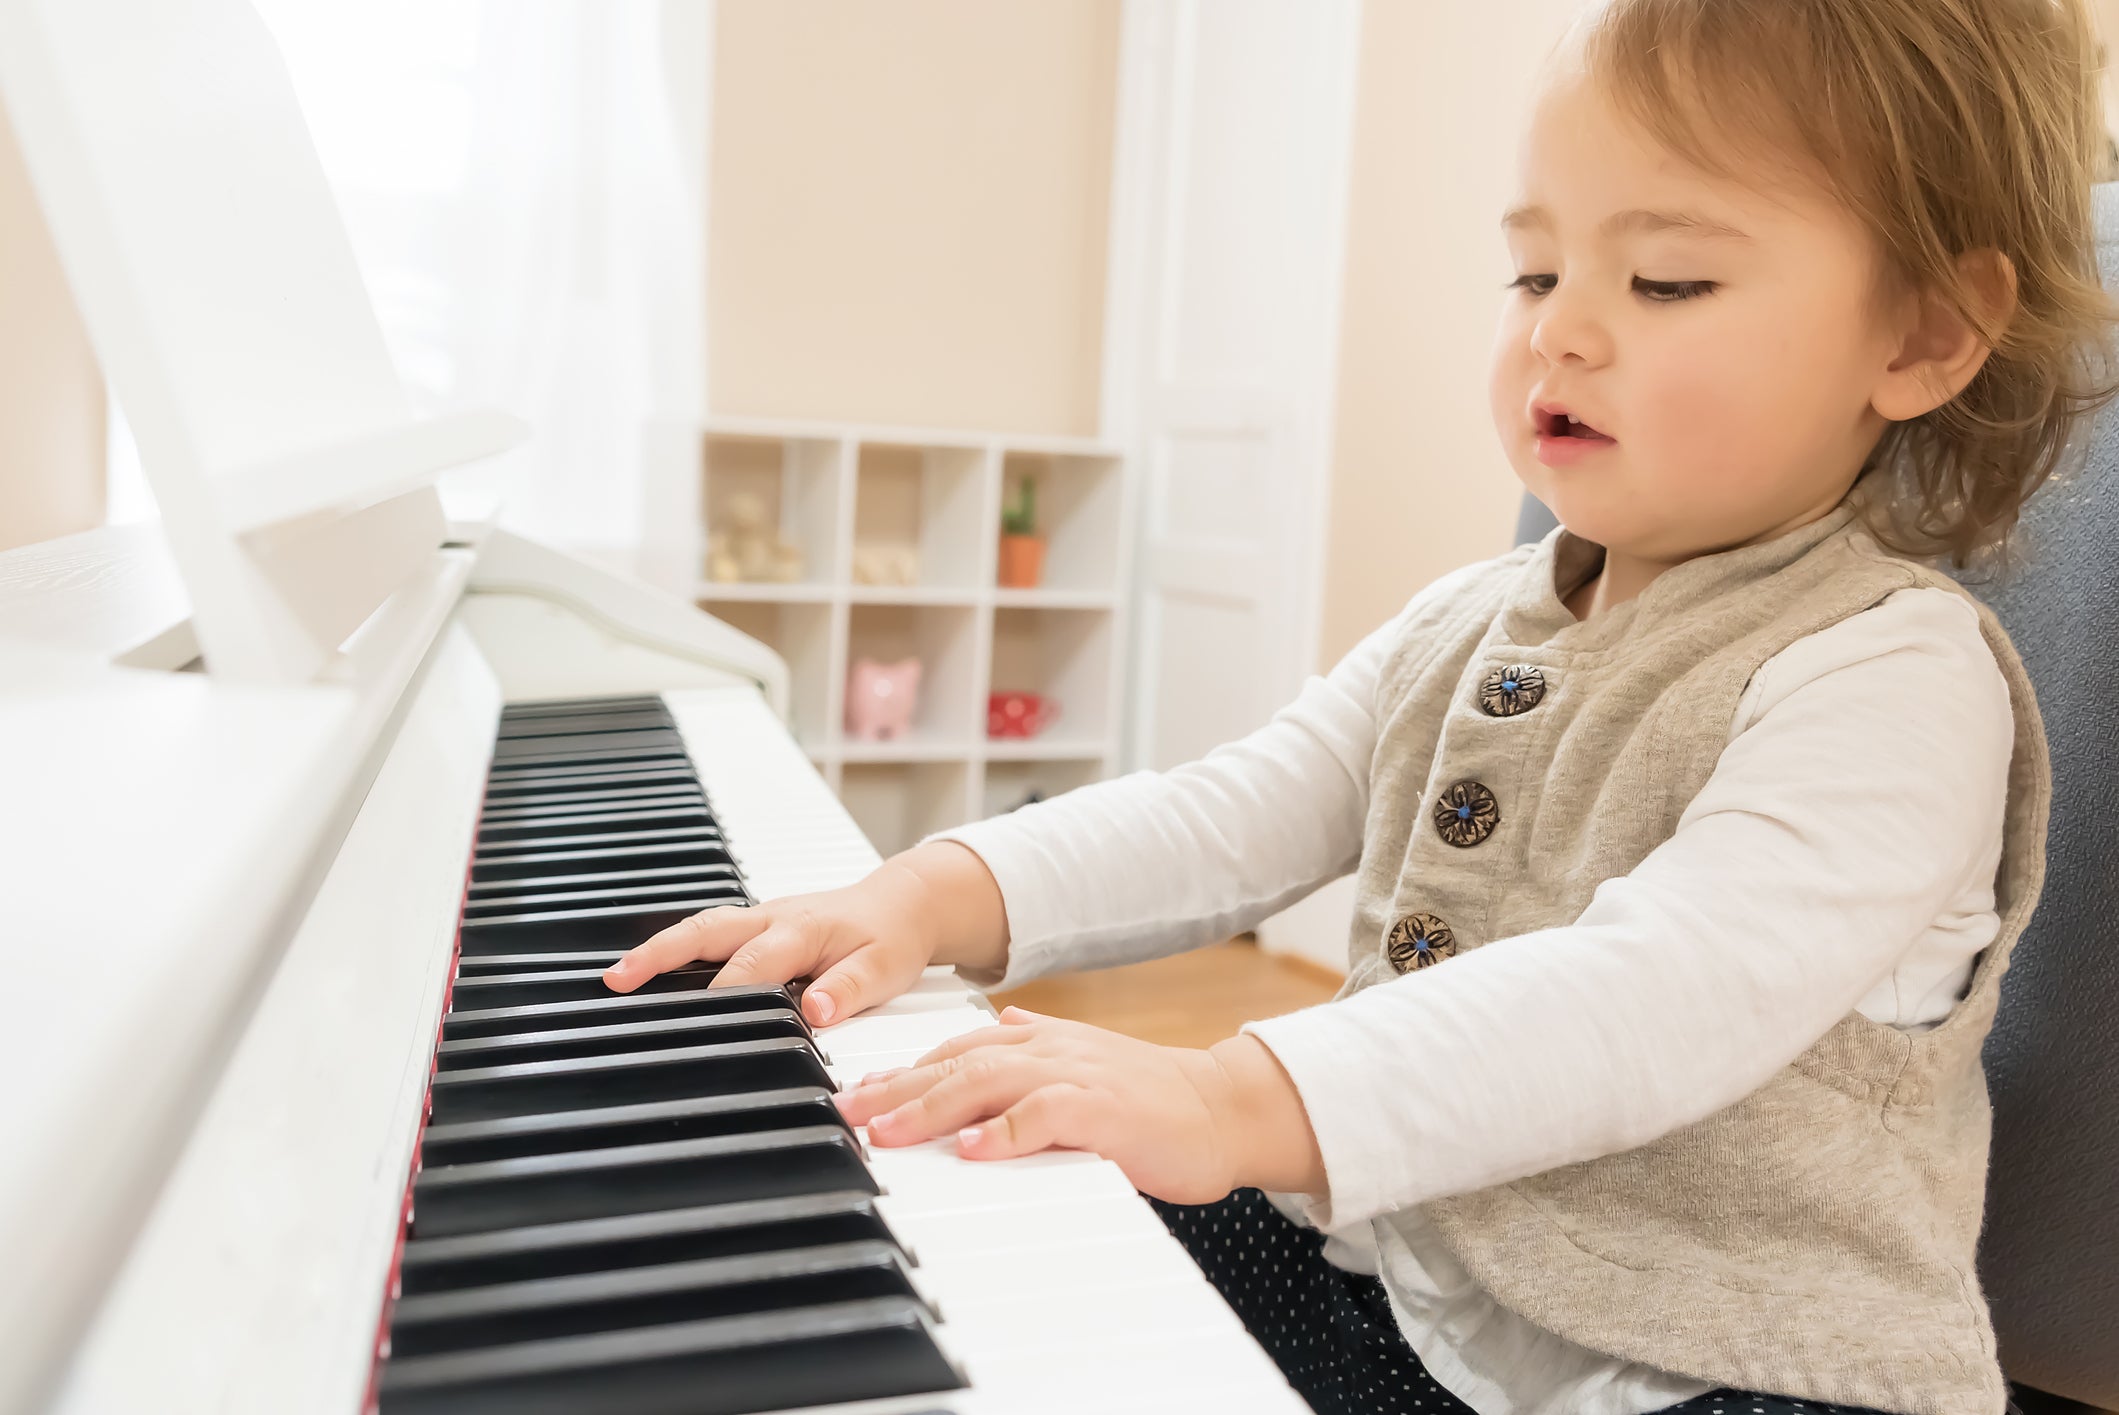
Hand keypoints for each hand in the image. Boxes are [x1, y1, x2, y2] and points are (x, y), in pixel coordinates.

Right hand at [602, 841, 1008, 1027]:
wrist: (904, 903)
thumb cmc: (891, 938)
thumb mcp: (884, 969)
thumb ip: (848, 990)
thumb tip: (815, 1011)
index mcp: (799, 932)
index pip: (750, 969)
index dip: (723, 997)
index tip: (693, 1025)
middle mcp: (771, 919)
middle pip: (705, 933)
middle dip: (660, 955)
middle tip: (617, 982)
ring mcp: (760, 919)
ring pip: (700, 928)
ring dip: (658, 949)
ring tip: (617, 977)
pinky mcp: (756, 925)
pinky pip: (709, 933)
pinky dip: (676, 947)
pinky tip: (649, 970)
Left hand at [834, 1006, 1326, 1202]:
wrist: (1222, 1108)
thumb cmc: (1150, 1098)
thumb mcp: (1083, 1062)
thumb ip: (1039, 1043)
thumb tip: (1002, 1019)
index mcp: (1037, 1041)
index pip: (953, 1048)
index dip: (899, 1068)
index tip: (851, 1091)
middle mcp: (1047, 1050)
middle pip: (956, 1062)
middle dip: (894, 1086)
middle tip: (845, 1110)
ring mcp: (1075, 1076)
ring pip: (989, 1081)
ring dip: (931, 1106)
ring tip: (885, 1130)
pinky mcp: (1105, 1112)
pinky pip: (1047, 1117)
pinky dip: (1008, 1132)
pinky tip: (973, 1148)